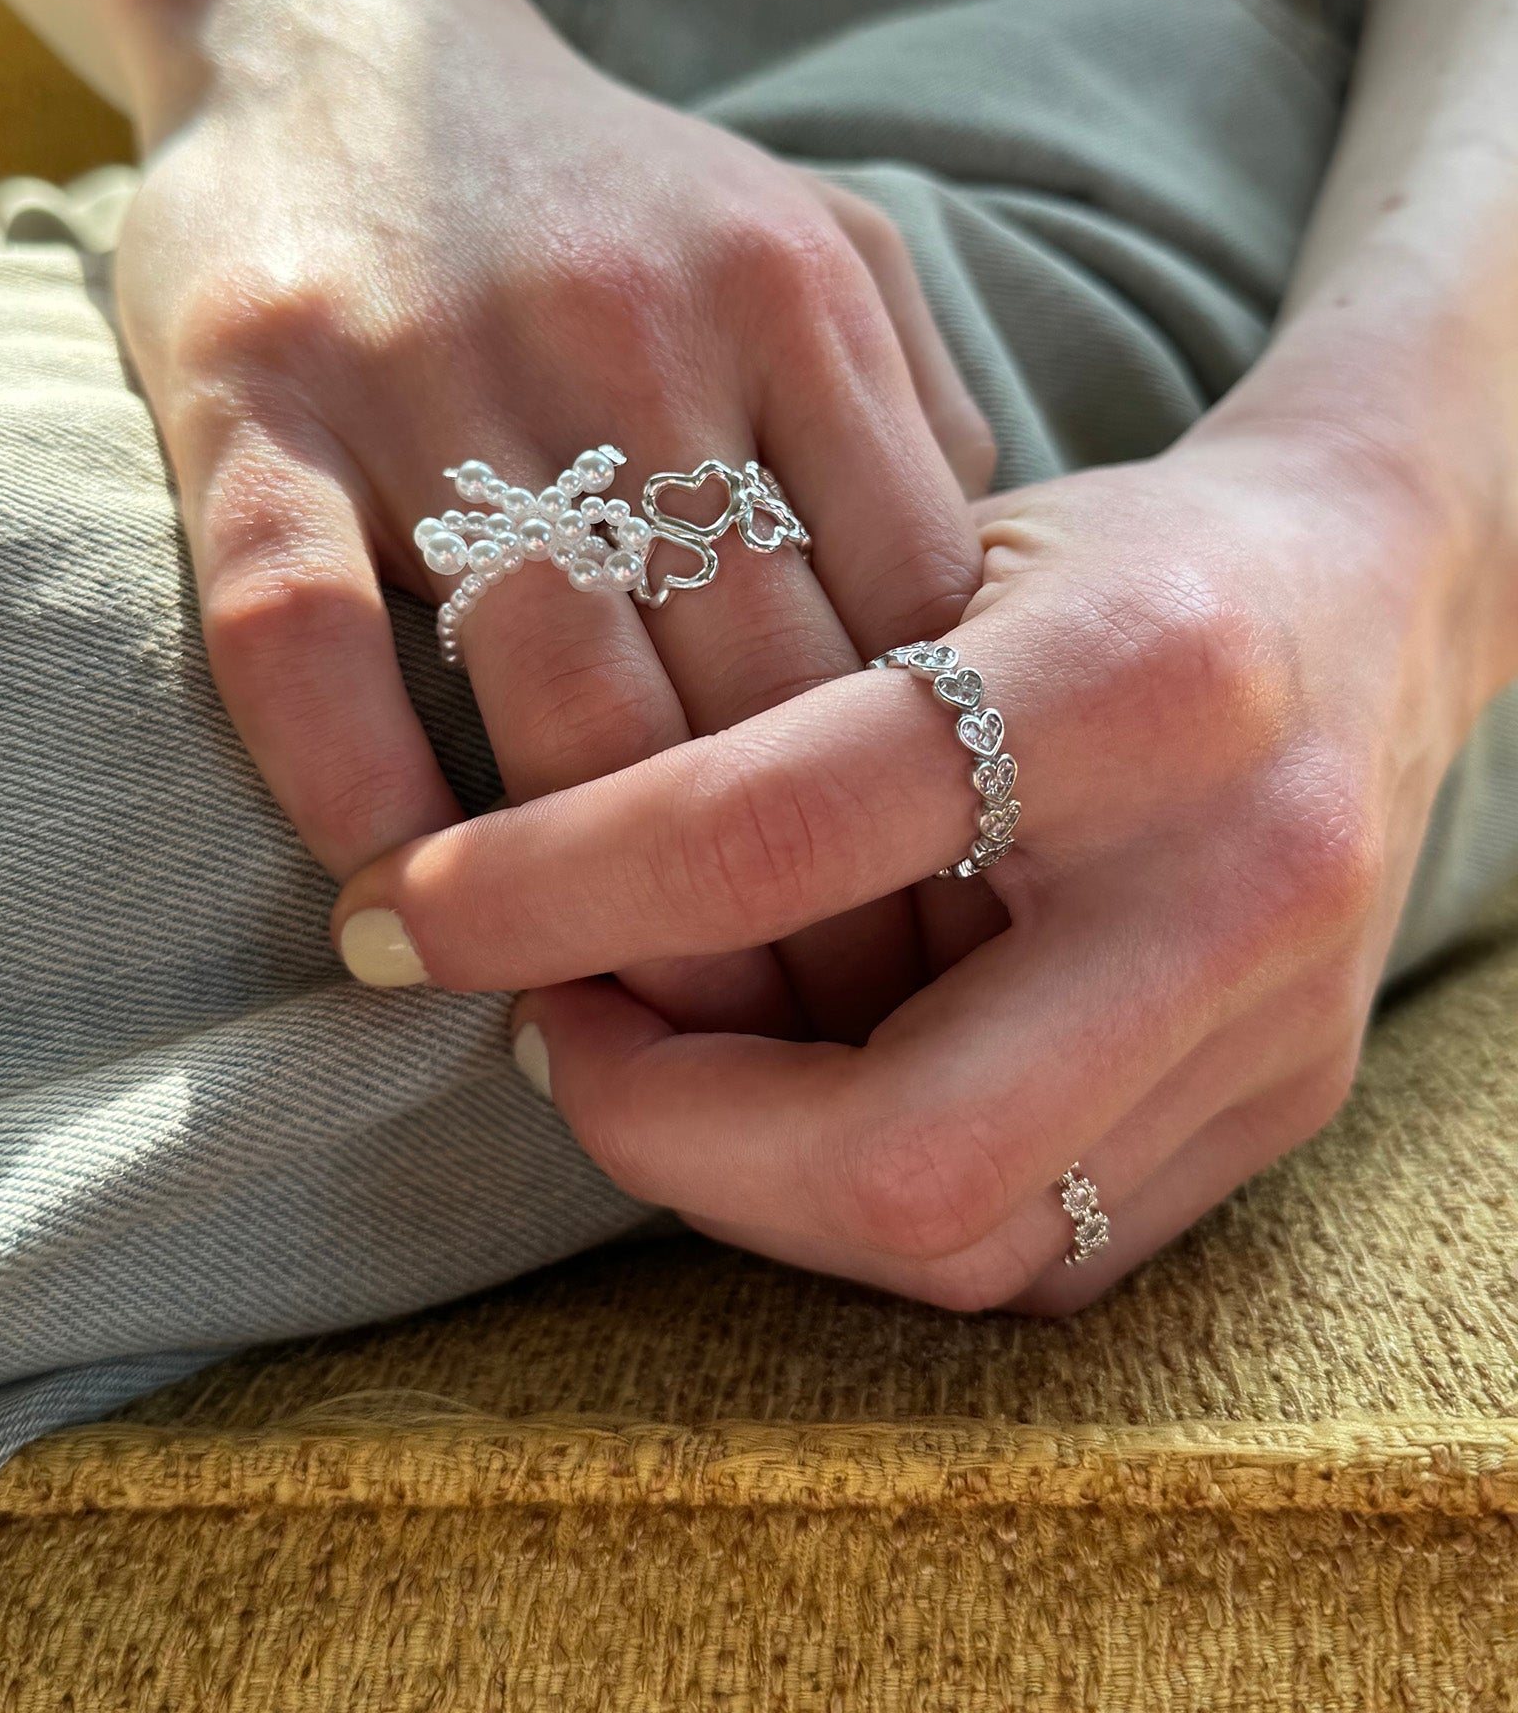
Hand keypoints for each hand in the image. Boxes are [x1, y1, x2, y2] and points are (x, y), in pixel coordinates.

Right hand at [98, 0, 988, 1039]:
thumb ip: (911, 417)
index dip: (937, 817)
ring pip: (553, 688)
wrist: (340, 29)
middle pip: (754, 687)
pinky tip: (401, 903)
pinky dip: (354, 781)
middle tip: (818, 1060)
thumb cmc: (606, 190)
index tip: (949, 959)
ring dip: (598, 895)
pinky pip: (305, 628)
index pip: (905, 620)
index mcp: (798, 303)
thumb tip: (997, 621)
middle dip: (798, 905)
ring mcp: (441, 363)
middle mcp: (638, 330)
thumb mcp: (810, 248)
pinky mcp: (260, 392)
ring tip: (624, 1032)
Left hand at [332, 424, 1471, 1307]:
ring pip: (969, 1242)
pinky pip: (1037, 1250)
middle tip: (551, 1030)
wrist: (1379, 599)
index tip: (413, 913)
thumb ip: (769, 697)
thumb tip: (515, 860)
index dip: (558, 889)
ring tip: (651, 1062)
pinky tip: (793, 1098)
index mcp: (1138, 677)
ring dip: (753, 1186)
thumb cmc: (1128, 552)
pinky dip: (871, 1202)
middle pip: (903, 1152)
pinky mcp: (1284, 1109)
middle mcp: (1237, 883)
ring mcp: (1281, 1029)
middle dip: (668, 1131)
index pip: (788, 826)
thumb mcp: (942, 542)